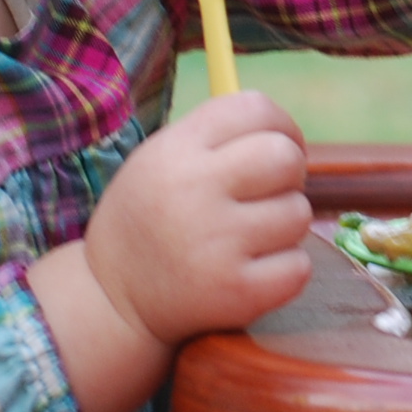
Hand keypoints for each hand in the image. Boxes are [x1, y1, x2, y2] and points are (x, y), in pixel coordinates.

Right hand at [26, 92, 310, 411]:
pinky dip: (286, 269)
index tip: (278, 145)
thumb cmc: (150, 221)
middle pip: (285, 156)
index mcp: (173, 152)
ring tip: (249, 237)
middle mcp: (193, 192)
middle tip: (269, 194)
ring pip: (298, 213)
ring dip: (285, 225)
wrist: (112, 302)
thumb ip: (216, 139)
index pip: (253, 109)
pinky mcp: (237, 292)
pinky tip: (253, 270)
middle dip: (289, 174)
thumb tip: (285, 131)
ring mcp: (216, 244)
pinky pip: (299, 266)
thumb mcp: (159, 162)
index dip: (281, 125)